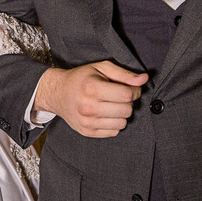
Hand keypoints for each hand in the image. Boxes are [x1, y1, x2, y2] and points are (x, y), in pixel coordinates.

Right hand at [34, 62, 148, 137]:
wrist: (57, 93)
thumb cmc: (81, 78)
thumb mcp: (101, 68)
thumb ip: (124, 74)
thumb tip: (144, 79)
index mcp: (92, 88)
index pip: (126, 95)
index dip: (135, 91)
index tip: (131, 88)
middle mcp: (88, 106)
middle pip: (126, 110)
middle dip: (128, 103)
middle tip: (119, 96)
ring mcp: (87, 121)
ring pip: (122, 123)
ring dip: (122, 114)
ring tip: (113, 105)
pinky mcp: (87, 131)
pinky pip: (113, 132)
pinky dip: (114, 123)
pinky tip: (106, 114)